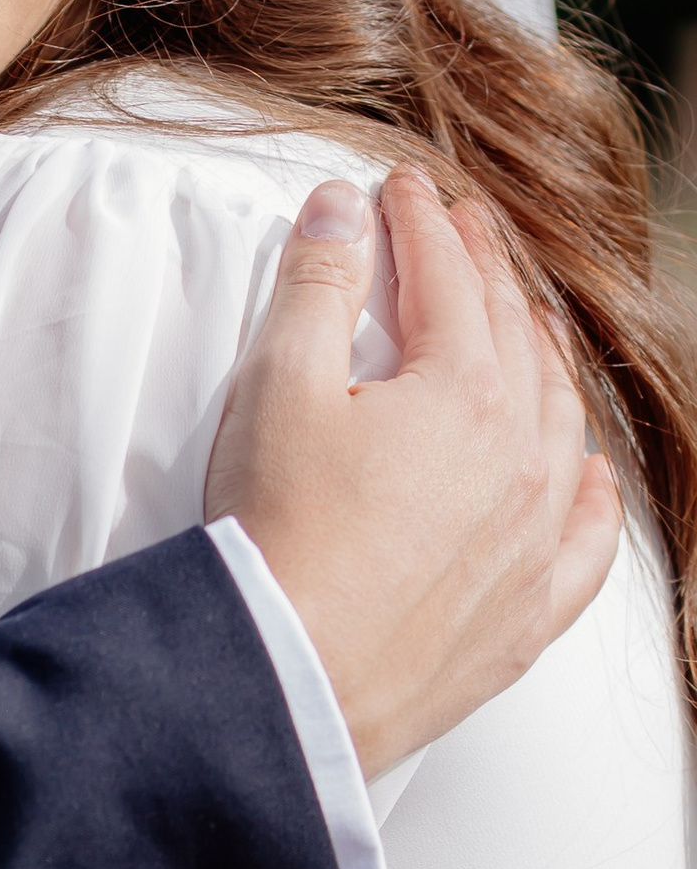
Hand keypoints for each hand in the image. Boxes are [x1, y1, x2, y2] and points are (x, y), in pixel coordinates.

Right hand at [206, 165, 620, 775]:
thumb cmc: (275, 535)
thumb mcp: (276, 385)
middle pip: (513, 340)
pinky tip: (589, 477)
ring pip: (563, 427)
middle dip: (484, 273)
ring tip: (522, 327)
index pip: (448, 280)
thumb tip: (340, 209)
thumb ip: (315, 284)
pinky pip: (588, 542)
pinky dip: (593, 498)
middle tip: (460, 232)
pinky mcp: (525, 615)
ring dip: (541, 362)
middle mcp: (523, 461)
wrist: (282, 678)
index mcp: (465, 393)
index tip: (401, 190)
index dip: (421, 223)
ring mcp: (534, 542)